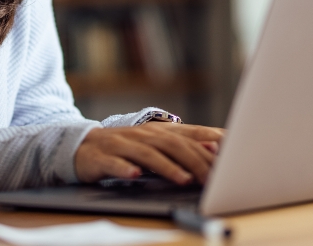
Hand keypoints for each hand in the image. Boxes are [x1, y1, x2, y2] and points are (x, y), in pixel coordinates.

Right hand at [74, 123, 224, 184]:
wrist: (82, 146)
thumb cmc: (126, 148)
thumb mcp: (155, 146)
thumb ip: (182, 147)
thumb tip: (214, 150)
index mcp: (157, 132)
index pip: (188, 136)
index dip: (209, 144)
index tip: (229, 157)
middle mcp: (141, 135)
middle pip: (172, 145)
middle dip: (194, 161)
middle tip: (211, 180)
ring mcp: (121, 145)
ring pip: (147, 154)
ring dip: (167, 167)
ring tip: (183, 179)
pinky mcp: (101, 157)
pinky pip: (114, 163)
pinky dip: (125, 169)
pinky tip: (135, 176)